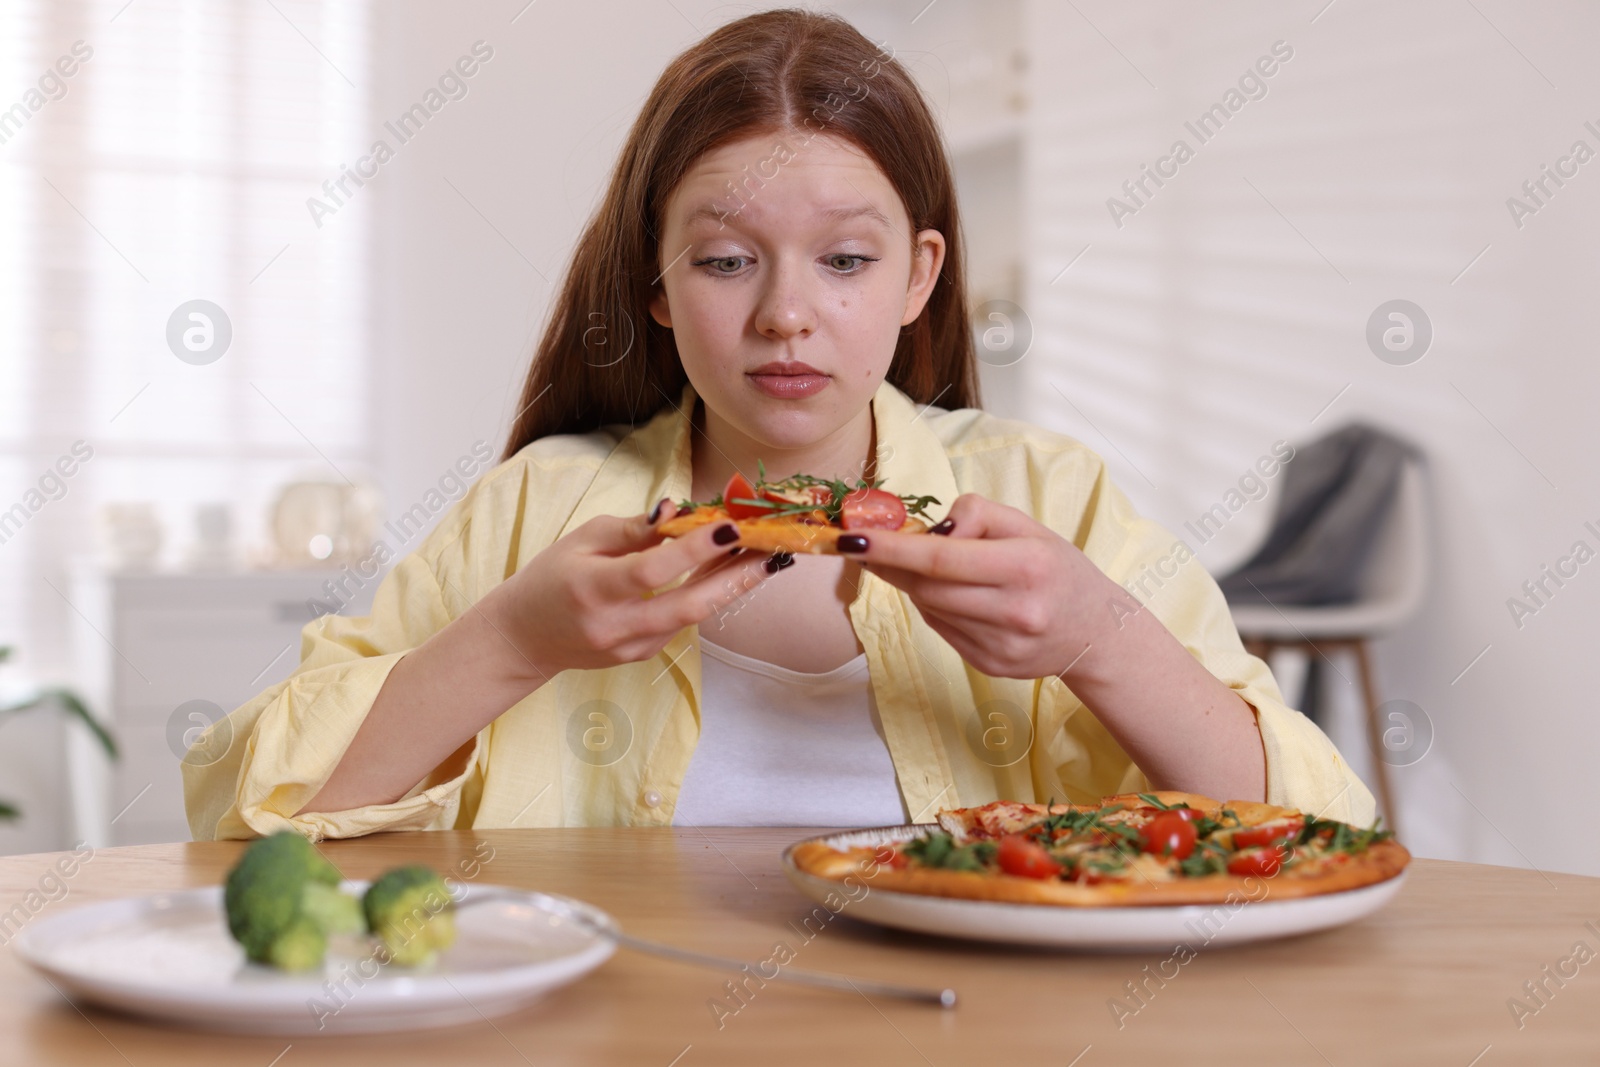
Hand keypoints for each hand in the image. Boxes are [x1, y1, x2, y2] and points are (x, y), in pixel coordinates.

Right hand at [479, 499, 780, 678]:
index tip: (729, 527)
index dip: (692, 550)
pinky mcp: (641, 656)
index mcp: (592, 588)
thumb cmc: (552, 577)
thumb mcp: (582, 540)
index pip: (651, 570)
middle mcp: (614, 624)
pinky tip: (728, 572)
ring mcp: (630, 646)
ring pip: (691, 617)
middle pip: (687, 605)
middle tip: (772, 550)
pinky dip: (706, 597)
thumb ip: (631, 528)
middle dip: (735, 577)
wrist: (524, 637)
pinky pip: (681, 623)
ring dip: (729, 586)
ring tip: (763, 557)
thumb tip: (675, 509)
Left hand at [838, 493, 1114, 679]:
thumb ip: (975, 516)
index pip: (941, 558)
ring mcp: (1001, 645)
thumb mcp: (1028, 526)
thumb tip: (926, 531)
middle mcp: (1015, 610)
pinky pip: (941, 629)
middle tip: (876, 545)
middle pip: (927, 587)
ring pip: (929, 608)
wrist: (1096, 631)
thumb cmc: (1057, 569)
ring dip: (917, 583)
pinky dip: (936, 606)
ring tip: (934, 568)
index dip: (891, 549)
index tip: (852, 539)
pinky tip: (957, 595)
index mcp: (1027, 566)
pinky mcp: (989, 666)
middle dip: (894, 564)